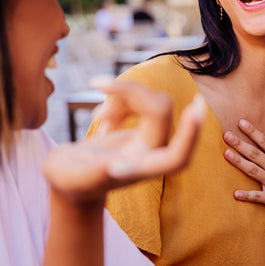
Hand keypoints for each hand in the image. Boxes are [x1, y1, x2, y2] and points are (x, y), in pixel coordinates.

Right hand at [43, 79, 203, 202]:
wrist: (70, 180)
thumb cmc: (69, 181)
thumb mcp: (74, 177)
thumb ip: (95, 173)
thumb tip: (116, 168)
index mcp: (140, 169)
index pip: (177, 156)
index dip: (190, 135)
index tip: (195, 109)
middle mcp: (151, 155)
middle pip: (160, 112)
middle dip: (132, 92)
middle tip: (98, 84)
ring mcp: (149, 142)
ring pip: (153, 103)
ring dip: (123, 97)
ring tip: (97, 116)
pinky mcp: (143, 131)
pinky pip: (144, 102)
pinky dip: (122, 99)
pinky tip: (103, 116)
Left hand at [224, 114, 264, 212]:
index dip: (253, 132)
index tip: (241, 122)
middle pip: (255, 154)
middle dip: (240, 144)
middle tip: (226, 135)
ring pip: (253, 171)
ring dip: (239, 163)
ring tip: (226, 154)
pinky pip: (258, 197)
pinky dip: (247, 196)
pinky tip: (235, 193)